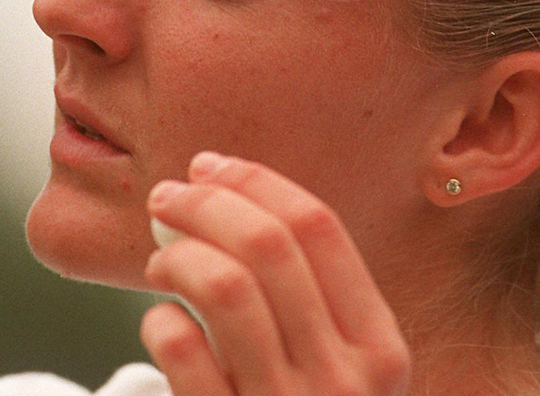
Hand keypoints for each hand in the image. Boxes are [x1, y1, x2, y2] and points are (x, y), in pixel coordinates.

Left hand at [141, 153, 410, 395]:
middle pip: (266, 243)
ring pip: (223, 287)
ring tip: (158, 258)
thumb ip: (310, 300)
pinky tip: (159, 322)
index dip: (255, 181)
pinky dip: (160, 320)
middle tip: (164, 196)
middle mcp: (346, 379)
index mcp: (380, 347)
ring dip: (177, 253)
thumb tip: (224, 191)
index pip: (319, 226)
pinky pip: (183, 352)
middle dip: (205, 202)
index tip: (209, 165)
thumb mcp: (341, 373)